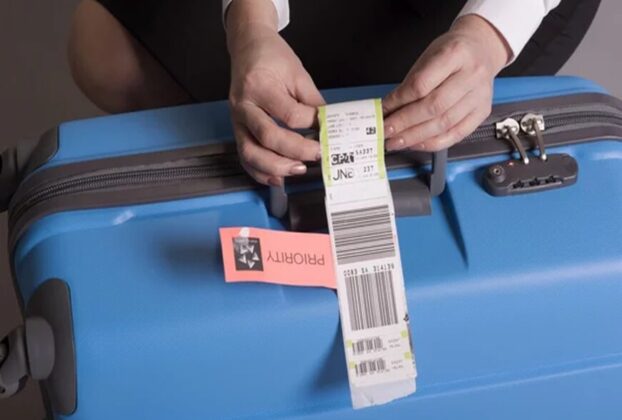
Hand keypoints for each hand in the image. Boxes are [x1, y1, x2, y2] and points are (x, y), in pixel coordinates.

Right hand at [226, 0, 323, 185]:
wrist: (248, 47)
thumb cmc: (272, 58)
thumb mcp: (298, 74)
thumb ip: (313, 102)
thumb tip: (329, 126)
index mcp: (260, 86)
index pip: (289, 114)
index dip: (311, 123)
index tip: (325, 126)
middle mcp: (244, 105)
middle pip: (268, 137)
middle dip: (296, 151)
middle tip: (317, 154)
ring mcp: (237, 120)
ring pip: (251, 152)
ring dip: (276, 167)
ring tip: (299, 169)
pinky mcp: (237, 129)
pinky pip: (244, 157)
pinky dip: (259, 172)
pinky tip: (277, 177)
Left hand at [383, 15, 510, 151]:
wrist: (482, 48)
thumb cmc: (451, 52)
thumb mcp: (427, 58)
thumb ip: (409, 85)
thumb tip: (388, 111)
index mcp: (455, 54)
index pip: (421, 84)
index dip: (398, 101)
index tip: (382, 111)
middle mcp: (472, 75)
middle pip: (433, 107)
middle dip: (405, 123)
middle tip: (386, 131)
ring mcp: (480, 95)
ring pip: (444, 124)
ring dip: (416, 137)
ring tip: (397, 141)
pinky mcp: (482, 111)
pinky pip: (456, 134)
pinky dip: (434, 143)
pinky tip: (417, 144)